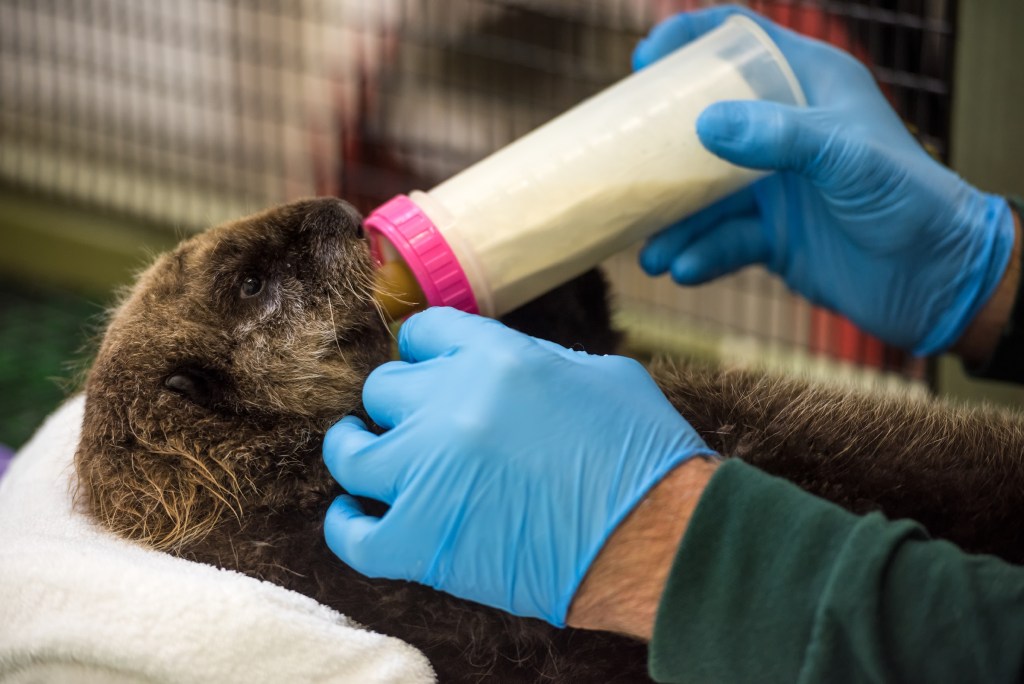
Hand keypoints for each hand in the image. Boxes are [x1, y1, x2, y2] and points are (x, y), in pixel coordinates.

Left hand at [322, 307, 714, 625]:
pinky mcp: (421, 543)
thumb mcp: (600, 374)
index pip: (424, 334)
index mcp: (495, 358)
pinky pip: (351, 533)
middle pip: (384, 389)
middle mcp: (449, 406)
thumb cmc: (645, 456)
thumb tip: (502, 362)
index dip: (425, 351)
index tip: (427, 369)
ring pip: (351, 450)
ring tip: (365, 453)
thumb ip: (533, 359)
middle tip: (419, 424)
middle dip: (401, 402)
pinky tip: (356, 514)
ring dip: (356, 448)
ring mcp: (427, 475)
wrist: (661, 541)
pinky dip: (347, 523)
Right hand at [634, 6, 1015, 354]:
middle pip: (705, 124)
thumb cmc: (910, 201)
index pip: (741, 43)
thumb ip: (780, 136)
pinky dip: (700, 256)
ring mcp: (774, 187)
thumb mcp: (848, 156)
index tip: (643, 64)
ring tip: (650, 251)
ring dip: (673, 223)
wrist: (936, 282)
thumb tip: (705, 123)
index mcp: (809, 88)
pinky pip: (721, 242)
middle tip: (623, 166)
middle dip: (661, 149)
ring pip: (704, 196)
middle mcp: (784, 133)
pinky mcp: (771, 237)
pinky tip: (684, 270)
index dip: (690, 42)